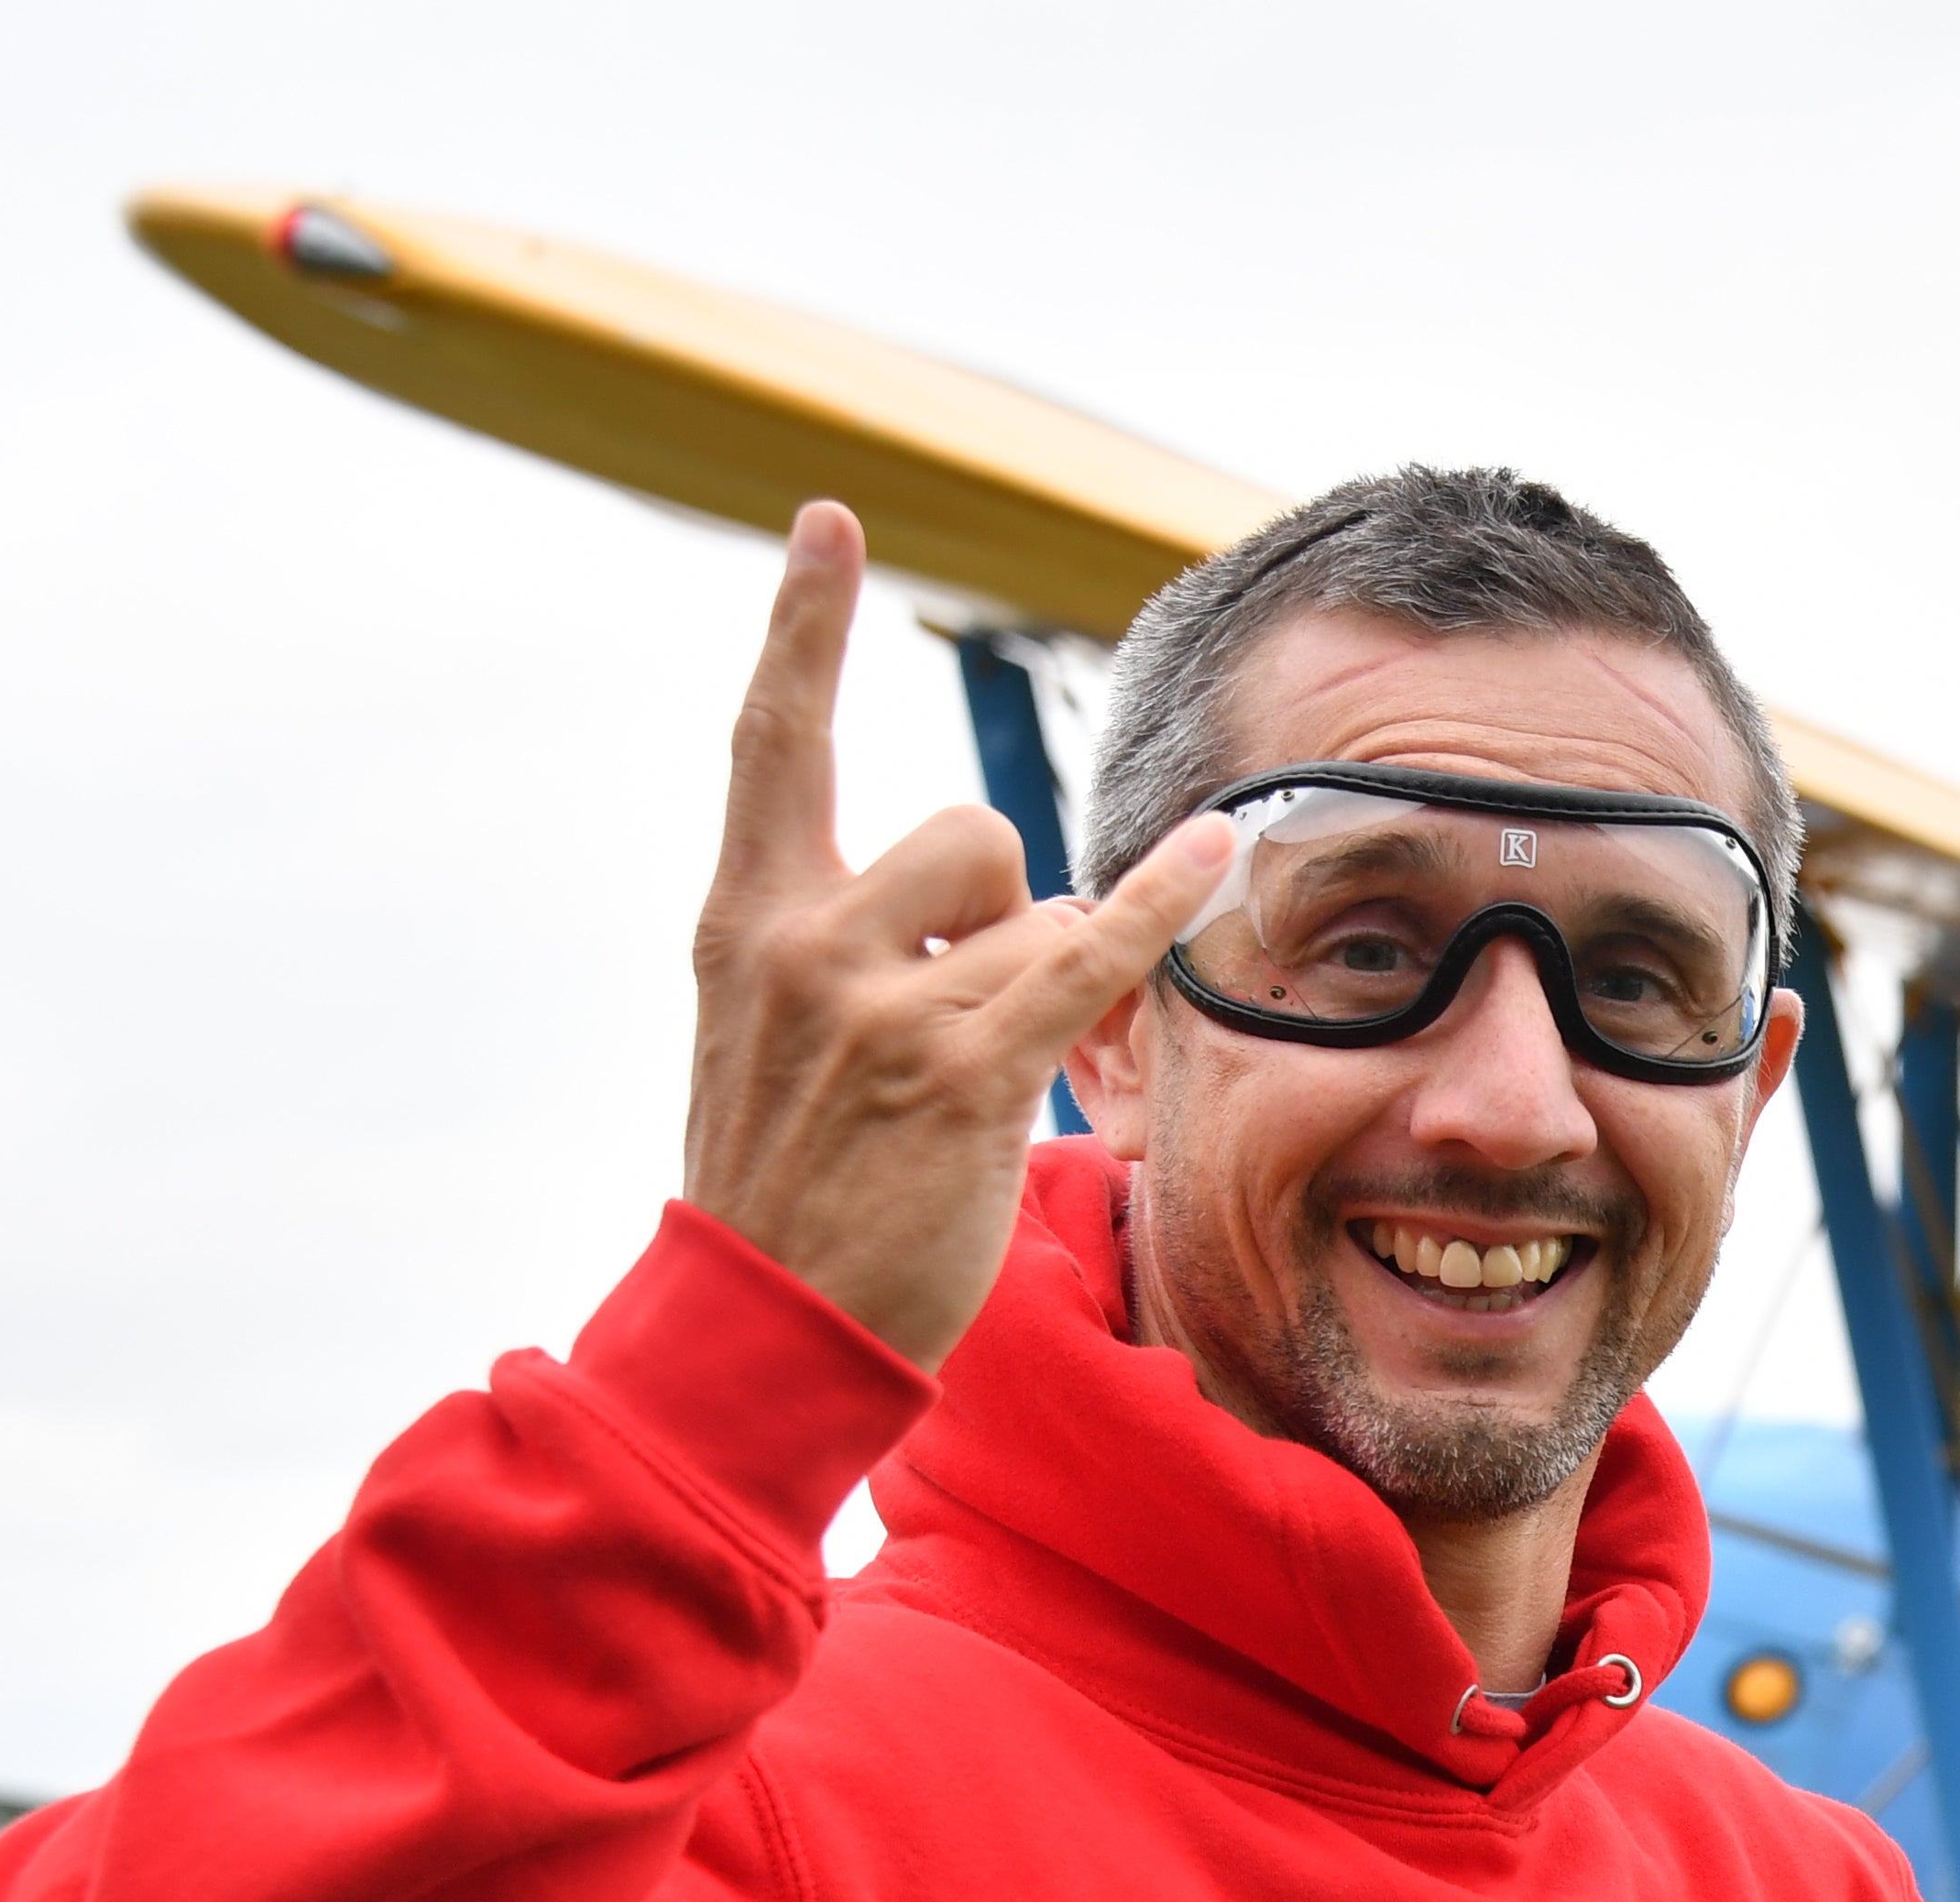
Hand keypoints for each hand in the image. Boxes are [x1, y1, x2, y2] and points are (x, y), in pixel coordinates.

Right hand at [681, 505, 1232, 1366]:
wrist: (760, 1323)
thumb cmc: (789, 1188)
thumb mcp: (771, 1035)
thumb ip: (845, 938)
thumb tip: (993, 891)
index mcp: (746, 919)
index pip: (772, 738)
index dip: (806, 625)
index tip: (829, 520)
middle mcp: (802, 941)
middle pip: (968, 831)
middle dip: (1006, 905)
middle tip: (965, 1015)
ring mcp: (875, 1005)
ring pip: (1031, 912)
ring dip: (1044, 979)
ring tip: (977, 1079)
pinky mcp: (956, 1073)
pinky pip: (1084, 957)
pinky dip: (1156, 910)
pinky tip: (1214, 854)